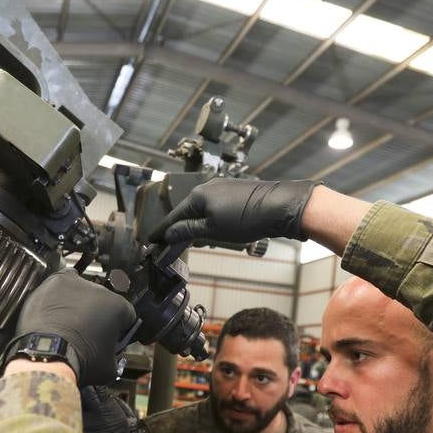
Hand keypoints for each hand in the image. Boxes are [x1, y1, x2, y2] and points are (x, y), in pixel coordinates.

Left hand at [14, 269, 135, 386]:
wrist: (48, 356)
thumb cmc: (79, 361)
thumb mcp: (109, 368)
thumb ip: (115, 357)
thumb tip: (111, 358)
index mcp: (118, 308)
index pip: (126, 315)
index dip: (118, 328)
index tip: (111, 337)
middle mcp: (100, 291)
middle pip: (104, 302)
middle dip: (97, 316)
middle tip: (86, 334)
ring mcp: (76, 284)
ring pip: (82, 292)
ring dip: (79, 305)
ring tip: (67, 324)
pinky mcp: (55, 283)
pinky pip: (62, 283)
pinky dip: (60, 294)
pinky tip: (56, 309)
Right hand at [148, 178, 319, 244]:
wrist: (281, 206)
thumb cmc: (247, 217)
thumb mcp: (212, 230)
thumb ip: (188, 231)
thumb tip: (169, 234)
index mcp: (198, 195)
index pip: (173, 216)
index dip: (162, 231)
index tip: (151, 240)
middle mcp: (208, 187)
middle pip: (187, 212)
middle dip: (178, 228)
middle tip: (168, 244)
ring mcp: (224, 188)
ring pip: (202, 210)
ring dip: (195, 225)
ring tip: (190, 241)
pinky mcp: (238, 192)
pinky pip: (215, 207)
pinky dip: (209, 220)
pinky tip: (212, 230)